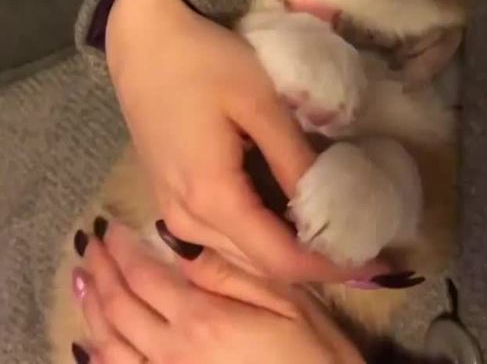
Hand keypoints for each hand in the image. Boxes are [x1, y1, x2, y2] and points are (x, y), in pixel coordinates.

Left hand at [73, 221, 364, 363]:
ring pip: (109, 344)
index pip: (144, 276)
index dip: (121, 250)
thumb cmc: (312, 354)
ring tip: (81, 280)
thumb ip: (231, 275)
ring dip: (91, 308)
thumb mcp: (284, 302)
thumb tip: (182, 247)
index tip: (109, 227)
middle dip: (100, 271)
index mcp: (200, 319)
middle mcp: (171, 353)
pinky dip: (96, 357)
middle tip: (89, 244)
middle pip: (120, 307)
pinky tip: (88, 344)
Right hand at [106, 0, 386, 282]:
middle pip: (256, 264)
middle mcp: (185, 220)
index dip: (327, 267)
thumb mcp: (260, 103)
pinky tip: (279, 215)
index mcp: (211, 197)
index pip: (279, 258)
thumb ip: (293, 159)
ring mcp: (171, 212)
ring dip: (281, 251)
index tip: (371, 262)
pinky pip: (216, 239)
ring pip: (235, 256)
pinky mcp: (168, 198)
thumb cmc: (204, 62)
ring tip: (326, 231)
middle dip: (309, 263)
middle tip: (357, 246)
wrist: (144, 40)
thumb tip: (329, 207)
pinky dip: (253, 237)